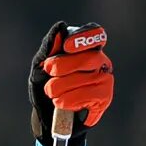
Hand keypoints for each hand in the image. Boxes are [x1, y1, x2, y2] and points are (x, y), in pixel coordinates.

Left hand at [27, 21, 113, 145]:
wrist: (48, 118)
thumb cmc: (46, 87)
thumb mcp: (40, 67)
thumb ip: (48, 47)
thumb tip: (60, 27)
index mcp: (85, 48)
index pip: (95, 33)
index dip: (83, 38)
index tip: (66, 47)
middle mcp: (99, 60)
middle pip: (88, 57)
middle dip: (63, 66)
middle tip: (49, 72)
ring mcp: (105, 78)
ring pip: (87, 78)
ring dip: (61, 86)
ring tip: (51, 93)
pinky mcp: (105, 97)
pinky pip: (88, 95)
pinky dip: (69, 100)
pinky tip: (61, 103)